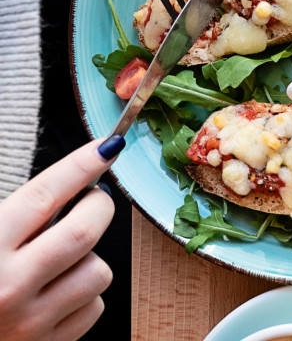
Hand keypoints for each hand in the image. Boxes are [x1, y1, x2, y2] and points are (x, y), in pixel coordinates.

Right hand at [0, 137, 121, 340]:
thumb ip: (12, 215)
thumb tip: (70, 182)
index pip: (46, 194)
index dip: (82, 165)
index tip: (106, 147)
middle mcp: (9, 285)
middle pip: (85, 230)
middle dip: (98, 206)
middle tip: (93, 200)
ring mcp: (31, 320)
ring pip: (97, 270)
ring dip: (88, 258)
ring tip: (60, 259)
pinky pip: (94, 307)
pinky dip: (84, 295)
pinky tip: (57, 292)